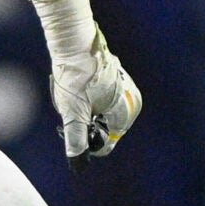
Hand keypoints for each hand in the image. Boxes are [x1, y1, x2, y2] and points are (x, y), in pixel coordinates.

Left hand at [50, 30, 141, 161]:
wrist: (75, 43)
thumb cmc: (76, 77)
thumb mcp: (73, 113)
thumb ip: (76, 138)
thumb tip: (77, 162)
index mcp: (126, 111)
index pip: (109, 140)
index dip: (90, 141)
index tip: (75, 131)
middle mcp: (132, 99)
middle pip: (108, 126)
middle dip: (89, 124)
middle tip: (74, 110)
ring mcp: (126, 86)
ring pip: (104, 111)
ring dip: (89, 111)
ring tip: (75, 96)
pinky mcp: (117, 76)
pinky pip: (104, 97)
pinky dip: (91, 99)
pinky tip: (79, 88)